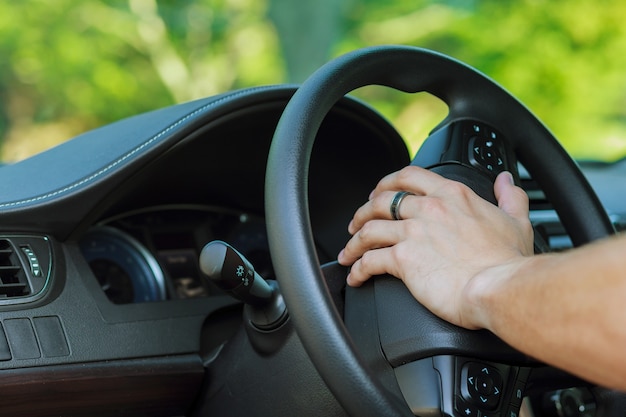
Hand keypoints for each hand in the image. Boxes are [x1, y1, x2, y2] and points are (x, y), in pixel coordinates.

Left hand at [337, 166, 533, 328]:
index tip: (380, 192)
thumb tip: (505, 180)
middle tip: (357, 222)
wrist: (502, 289)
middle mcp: (429, 209)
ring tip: (348, 252)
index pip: (410, 177)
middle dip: (364, 210)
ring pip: (369, 229)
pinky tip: (355, 276)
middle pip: (382, 201)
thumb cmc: (508, 262)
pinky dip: (357, 268)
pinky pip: (369, 260)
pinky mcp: (403, 259)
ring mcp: (413, 232)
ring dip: (354, 240)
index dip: (388, 183)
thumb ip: (509, 196)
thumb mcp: (516, 220)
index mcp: (452, 196)